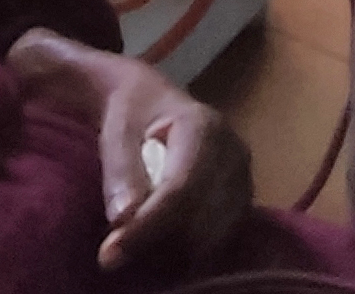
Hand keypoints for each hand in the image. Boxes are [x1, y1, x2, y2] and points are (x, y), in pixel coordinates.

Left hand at [4, 30, 254, 269]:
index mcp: (206, 128)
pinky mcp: (242, 202)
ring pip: (212, 236)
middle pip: (200, 218)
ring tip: (134, 244)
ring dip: (171, 250)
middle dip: (156, 242)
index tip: (110, 253)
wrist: (151, 100)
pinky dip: (186, 251)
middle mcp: (235, 155)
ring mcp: (244, 180)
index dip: (147, 225)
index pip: (181, 189)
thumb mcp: (118, 130)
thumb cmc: (134, 111)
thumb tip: (123, 217)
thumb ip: (121, 170)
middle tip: (113, 252)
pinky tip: (158, 243)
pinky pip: (218, 240)